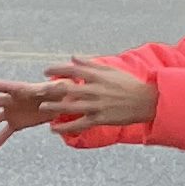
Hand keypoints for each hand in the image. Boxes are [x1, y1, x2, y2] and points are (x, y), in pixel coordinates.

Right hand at [0, 76, 60, 154]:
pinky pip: (3, 134)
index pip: (2, 86)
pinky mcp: (16, 124)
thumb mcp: (60, 88)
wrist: (62, 103)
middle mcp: (11, 100)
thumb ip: (52, 88)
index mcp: (20, 89)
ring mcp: (11, 113)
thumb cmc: (62, 91)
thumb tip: (46, 90)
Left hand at [41, 55, 158, 129]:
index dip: (57, 69)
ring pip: (70, 107)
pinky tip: (54, 129)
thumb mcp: (111, 70)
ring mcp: (97, 105)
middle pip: (67, 89)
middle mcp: (95, 90)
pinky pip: (78, 124)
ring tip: (42, 107)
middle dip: (51, 89)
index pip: (73, 70)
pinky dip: (65, 128)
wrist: (146, 101)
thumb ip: (90, 64)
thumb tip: (73, 56)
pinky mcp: (100, 119)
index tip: (45, 71)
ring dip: (54, 107)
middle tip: (38, 91)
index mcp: (98, 76)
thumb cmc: (128, 84)